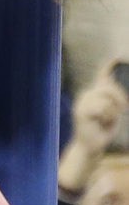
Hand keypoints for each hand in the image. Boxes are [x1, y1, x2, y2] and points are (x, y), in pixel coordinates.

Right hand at [59, 62, 128, 192]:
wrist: (91, 147)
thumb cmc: (102, 130)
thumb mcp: (113, 112)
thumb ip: (113, 99)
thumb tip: (113, 87)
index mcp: (94, 94)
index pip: (102, 76)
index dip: (109, 66)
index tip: (118, 57)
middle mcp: (86, 95)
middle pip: (108, 88)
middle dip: (119, 98)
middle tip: (123, 109)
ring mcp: (82, 102)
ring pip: (106, 99)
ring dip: (113, 112)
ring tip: (107, 120)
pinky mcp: (82, 111)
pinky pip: (102, 108)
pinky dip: (107, 117)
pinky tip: (102, 122)